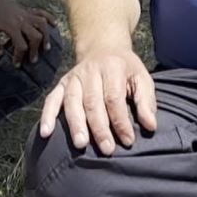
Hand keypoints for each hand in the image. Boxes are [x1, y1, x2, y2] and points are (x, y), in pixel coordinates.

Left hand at [0, 0, 53, 64]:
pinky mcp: (27, 10)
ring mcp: (26, 14)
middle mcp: (22, 20)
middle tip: (32, 60)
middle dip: (35, 50)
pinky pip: (42, 12)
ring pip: (42, 25)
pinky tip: (54, 25)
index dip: (20, 57)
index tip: (17, 64)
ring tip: (46, 48)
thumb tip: (1, 54)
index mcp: (11, 27)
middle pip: (35, 37)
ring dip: (46, 37)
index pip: (21, 45)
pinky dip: (50, 18)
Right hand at [37, 46, 155, 155]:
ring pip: (72, 102)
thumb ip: (146, 101)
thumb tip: (150, 126)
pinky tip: (46, 133)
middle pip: (92, 102)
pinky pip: (52, 99)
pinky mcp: (62, 84)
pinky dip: (47, 115)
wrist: (103, 47)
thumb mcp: (142, 78)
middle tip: (106, 149)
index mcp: (112, 67)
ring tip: (80, 144)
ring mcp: (73, 77)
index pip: (114, 98)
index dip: (120, 121)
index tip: (128, 141)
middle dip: (99, 127)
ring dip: (75, 124)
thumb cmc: (125, 69)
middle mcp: (90, 71)